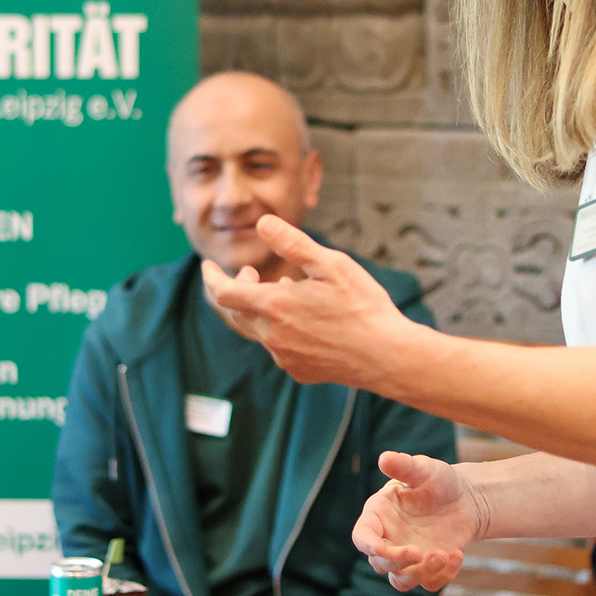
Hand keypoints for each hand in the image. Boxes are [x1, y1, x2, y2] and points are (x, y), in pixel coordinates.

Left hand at [199, 214, 415, 385]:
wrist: (387, 356)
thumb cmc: (362, 306)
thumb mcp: (330, 264)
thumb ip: (292, 243)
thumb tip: (262, 223)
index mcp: (274, 307)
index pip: (224, 293)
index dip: (212, 278)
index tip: (208, 265)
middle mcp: (272, 337)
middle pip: (237, 313)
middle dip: (239, 289)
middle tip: (252, 271)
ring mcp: (285, 358)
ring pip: (260, 330)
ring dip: (263, 308)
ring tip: (287, 289)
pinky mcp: (300, 371)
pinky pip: (279, 347)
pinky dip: (281, 328)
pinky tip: (305, 319)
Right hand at [352, 451, 484, 591]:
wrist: (465, 497)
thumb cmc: (437, 480)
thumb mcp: (423, 469)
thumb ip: (404, 465)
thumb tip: (384, 458)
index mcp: (379, 515)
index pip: (363, 536)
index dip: (368, 545)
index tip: (381, 548)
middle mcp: (389, 539)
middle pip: (380, 564)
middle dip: (397, 561)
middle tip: (420, 551)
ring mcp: (408, 557)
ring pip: (401, 581)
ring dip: (419, 574)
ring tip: (443, 555)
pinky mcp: (428, 568)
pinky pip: (430, 584)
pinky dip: (443, 576)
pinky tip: (457, 555)